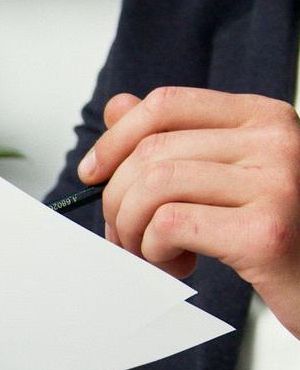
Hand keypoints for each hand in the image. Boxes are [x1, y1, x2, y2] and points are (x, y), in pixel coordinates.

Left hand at [80, 88, 299, 335]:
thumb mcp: (226, 179)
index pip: (167, 105)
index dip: (115, 139)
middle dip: (118, 200)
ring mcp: (277, 183)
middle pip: (152, 152)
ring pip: (154, 188)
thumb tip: (117, 108)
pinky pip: (170, 225)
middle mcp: (277, 141)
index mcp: (265, 118)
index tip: (92, 173)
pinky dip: (155, 250)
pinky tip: (178, 264)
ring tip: (150, 252)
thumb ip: (176, 140)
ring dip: (132, 229)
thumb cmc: (275, 233)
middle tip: (125, 235)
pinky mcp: (265, 232)